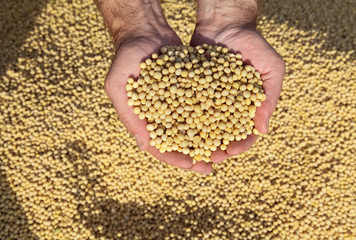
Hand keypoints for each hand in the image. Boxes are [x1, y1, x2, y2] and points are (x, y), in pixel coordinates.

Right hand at [101, 1, 212, 173]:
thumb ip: (128, 115)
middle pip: (180, 141)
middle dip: (196, 153)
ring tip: (225, 147)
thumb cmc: (125, 59)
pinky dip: (214, 114)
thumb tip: (144, 146)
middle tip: (214, 164)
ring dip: (208, 137)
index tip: (193, 165)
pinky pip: (203, 104)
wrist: (144, 32)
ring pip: (194, 125)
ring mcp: (177, 103)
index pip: (160, 146)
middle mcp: (163, 115)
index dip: (175, 158)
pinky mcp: (190, 89)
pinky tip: (229, 120)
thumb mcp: (118, 85)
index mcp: (145, 120)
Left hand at [191, 0, 284, 162]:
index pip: (246, 133)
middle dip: (215, 148)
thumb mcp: (271, 67)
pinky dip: (182, 119)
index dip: (239, 145)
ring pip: (203, 126)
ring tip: (188, 150)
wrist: (225, 23)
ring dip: (197, 140)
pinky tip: (174, 128)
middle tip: (206, 159)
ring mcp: (208, 100)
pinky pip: (187, 108)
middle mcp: (227, 107)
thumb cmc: (253, 44)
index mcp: (247, 107)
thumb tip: (263, 131)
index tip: (230, 152)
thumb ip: (270, 97)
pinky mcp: (192, 90)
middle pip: (221, 134)